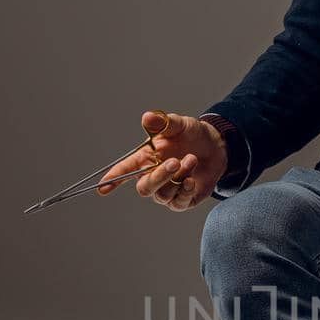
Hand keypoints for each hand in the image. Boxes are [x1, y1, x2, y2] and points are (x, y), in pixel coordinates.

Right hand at [96, 110, 227, 210]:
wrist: (216, 146)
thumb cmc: (192, 134)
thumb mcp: (179, 124)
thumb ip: (163, 122)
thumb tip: (147, 117)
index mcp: (145, 158)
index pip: (125, 170)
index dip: (114, 178)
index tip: (102, 188)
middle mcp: (154, 176)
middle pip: (144, 188)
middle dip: (159, 176)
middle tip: (175, 161)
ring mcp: (168, 191)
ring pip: (162, 195)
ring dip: (177, 177)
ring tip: (191, 159)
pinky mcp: (183, 200)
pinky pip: (178, 203)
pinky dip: (184, 191)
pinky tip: (192, 180)